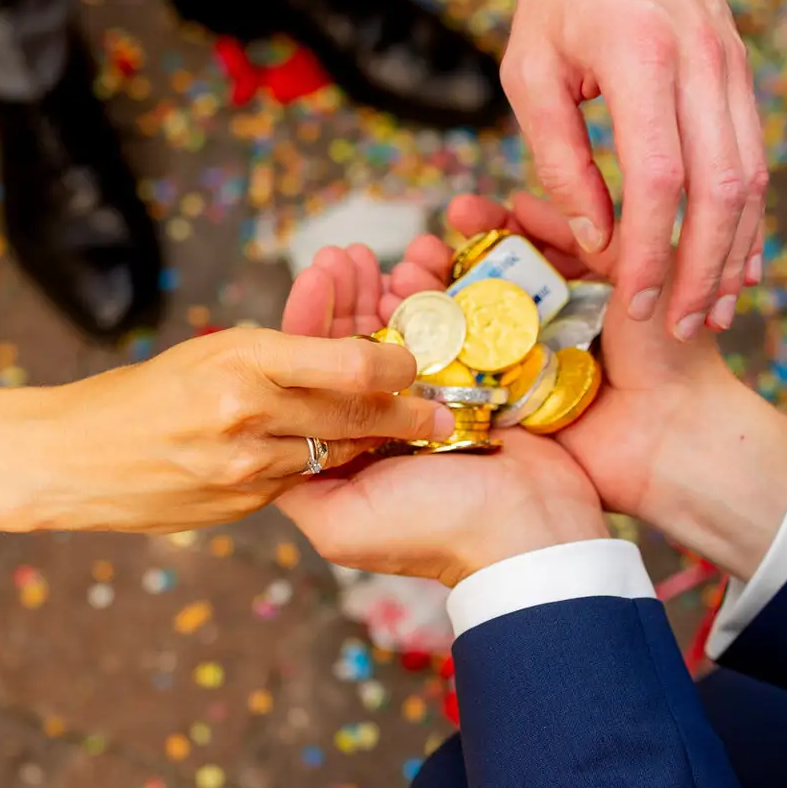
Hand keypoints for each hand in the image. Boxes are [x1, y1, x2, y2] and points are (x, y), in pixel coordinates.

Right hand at [23, 327, 455, 533]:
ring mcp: (246, 469)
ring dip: (372, 443)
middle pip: (355, 414)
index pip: (350, 363)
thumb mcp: (210, 354)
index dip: (396, 363)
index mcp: (242, 362)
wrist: (72, 460)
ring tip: (404, 434)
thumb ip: (278, 358)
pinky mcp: (242, 505)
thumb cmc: (141, 394)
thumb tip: (348, 358)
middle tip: (441, 410)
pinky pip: (300, 481)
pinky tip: (338, 460)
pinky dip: (322, 467)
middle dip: (407, 413)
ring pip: (334, 452)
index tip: (415, 360)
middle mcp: (248, 417)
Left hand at [277, 244, 608, 584]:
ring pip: (399, 333)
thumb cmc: (433, 531)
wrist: (528, 532)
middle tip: (342, 255)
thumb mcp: (339, 521)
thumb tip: (258, 433)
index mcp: (350, 449)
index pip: (316, 378)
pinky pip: (448, 330)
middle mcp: (386, 422)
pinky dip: (432, 298)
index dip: (311, 325)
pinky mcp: (476, 385)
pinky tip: (417, 268)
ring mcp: (433, 401)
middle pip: (354, 347)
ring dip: (384, 290)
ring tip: (372, 255)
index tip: (313, 278)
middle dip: (346, 297)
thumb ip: (293, 478)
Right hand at [388, 195, 786, 577]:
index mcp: (579, 290)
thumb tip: (525, 203)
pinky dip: (426, 350)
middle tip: (419, 249)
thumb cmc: (671, 351)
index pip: (524, 248)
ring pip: (463, 326)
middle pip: (482, 285)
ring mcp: (525, 367)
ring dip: (427, 300)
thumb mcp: (641, 269)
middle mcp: (548, 325)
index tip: (460, 212)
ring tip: (403, 279)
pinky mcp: (509, 409)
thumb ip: (591, 233)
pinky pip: (459, 376)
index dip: (488, 229)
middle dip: (444, 262)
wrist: (674, 435)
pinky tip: (398, 323)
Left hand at [506, 0, 767, 340]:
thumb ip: (559, 157)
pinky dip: (749, 215)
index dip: (651, 251)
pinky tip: (737, 260)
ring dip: (735, 252)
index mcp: (642, 58)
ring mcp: (732, 65)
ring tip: (714, 311)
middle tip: (683, 328)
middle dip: (705, 270)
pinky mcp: (741, 71)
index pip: (660, 179)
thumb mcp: (529, 68)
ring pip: (751, 178)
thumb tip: (594, 239)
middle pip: (721, 190)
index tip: (634, 303)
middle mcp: (702, 63)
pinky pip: (755, 155)